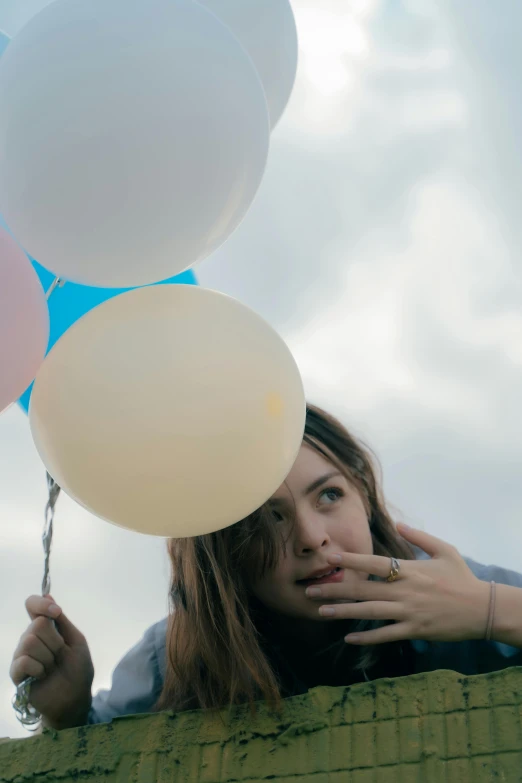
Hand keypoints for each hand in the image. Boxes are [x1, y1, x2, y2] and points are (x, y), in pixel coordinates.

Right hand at [10, 595, 93, 728]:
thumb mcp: (76, 640)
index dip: (41, 604)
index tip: (56, 612)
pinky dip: (39, 668)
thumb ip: (61, 620)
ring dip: (48, 657)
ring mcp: (21, 654)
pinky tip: (42, 675)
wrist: (74, 697)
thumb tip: (48, 593)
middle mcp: (30, 637)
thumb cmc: (78, 669)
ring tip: (51, 667)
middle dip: (55, 641)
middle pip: (37, 624)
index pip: (32, 604)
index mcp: (45, 627)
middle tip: (60, 655)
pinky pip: (23, 661)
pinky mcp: (16, 672)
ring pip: (29, 641)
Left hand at [305, 524, 490, 644]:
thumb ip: (418, 537)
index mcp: (409, 570)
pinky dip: (366, 636)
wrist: (481, 609)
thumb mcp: (444, 550)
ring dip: (342, 612)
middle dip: (335, 589)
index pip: (374, 563)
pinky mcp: (414, 630)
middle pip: (363, 589)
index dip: (352, 559)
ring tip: (320, 611)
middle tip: (310, 590)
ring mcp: (408, 612)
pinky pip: (385, 634)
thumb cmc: (462, 577)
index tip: (331, 557)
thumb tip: (398, 524)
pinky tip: (348, 638)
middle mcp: (404, 591)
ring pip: (368, 612)